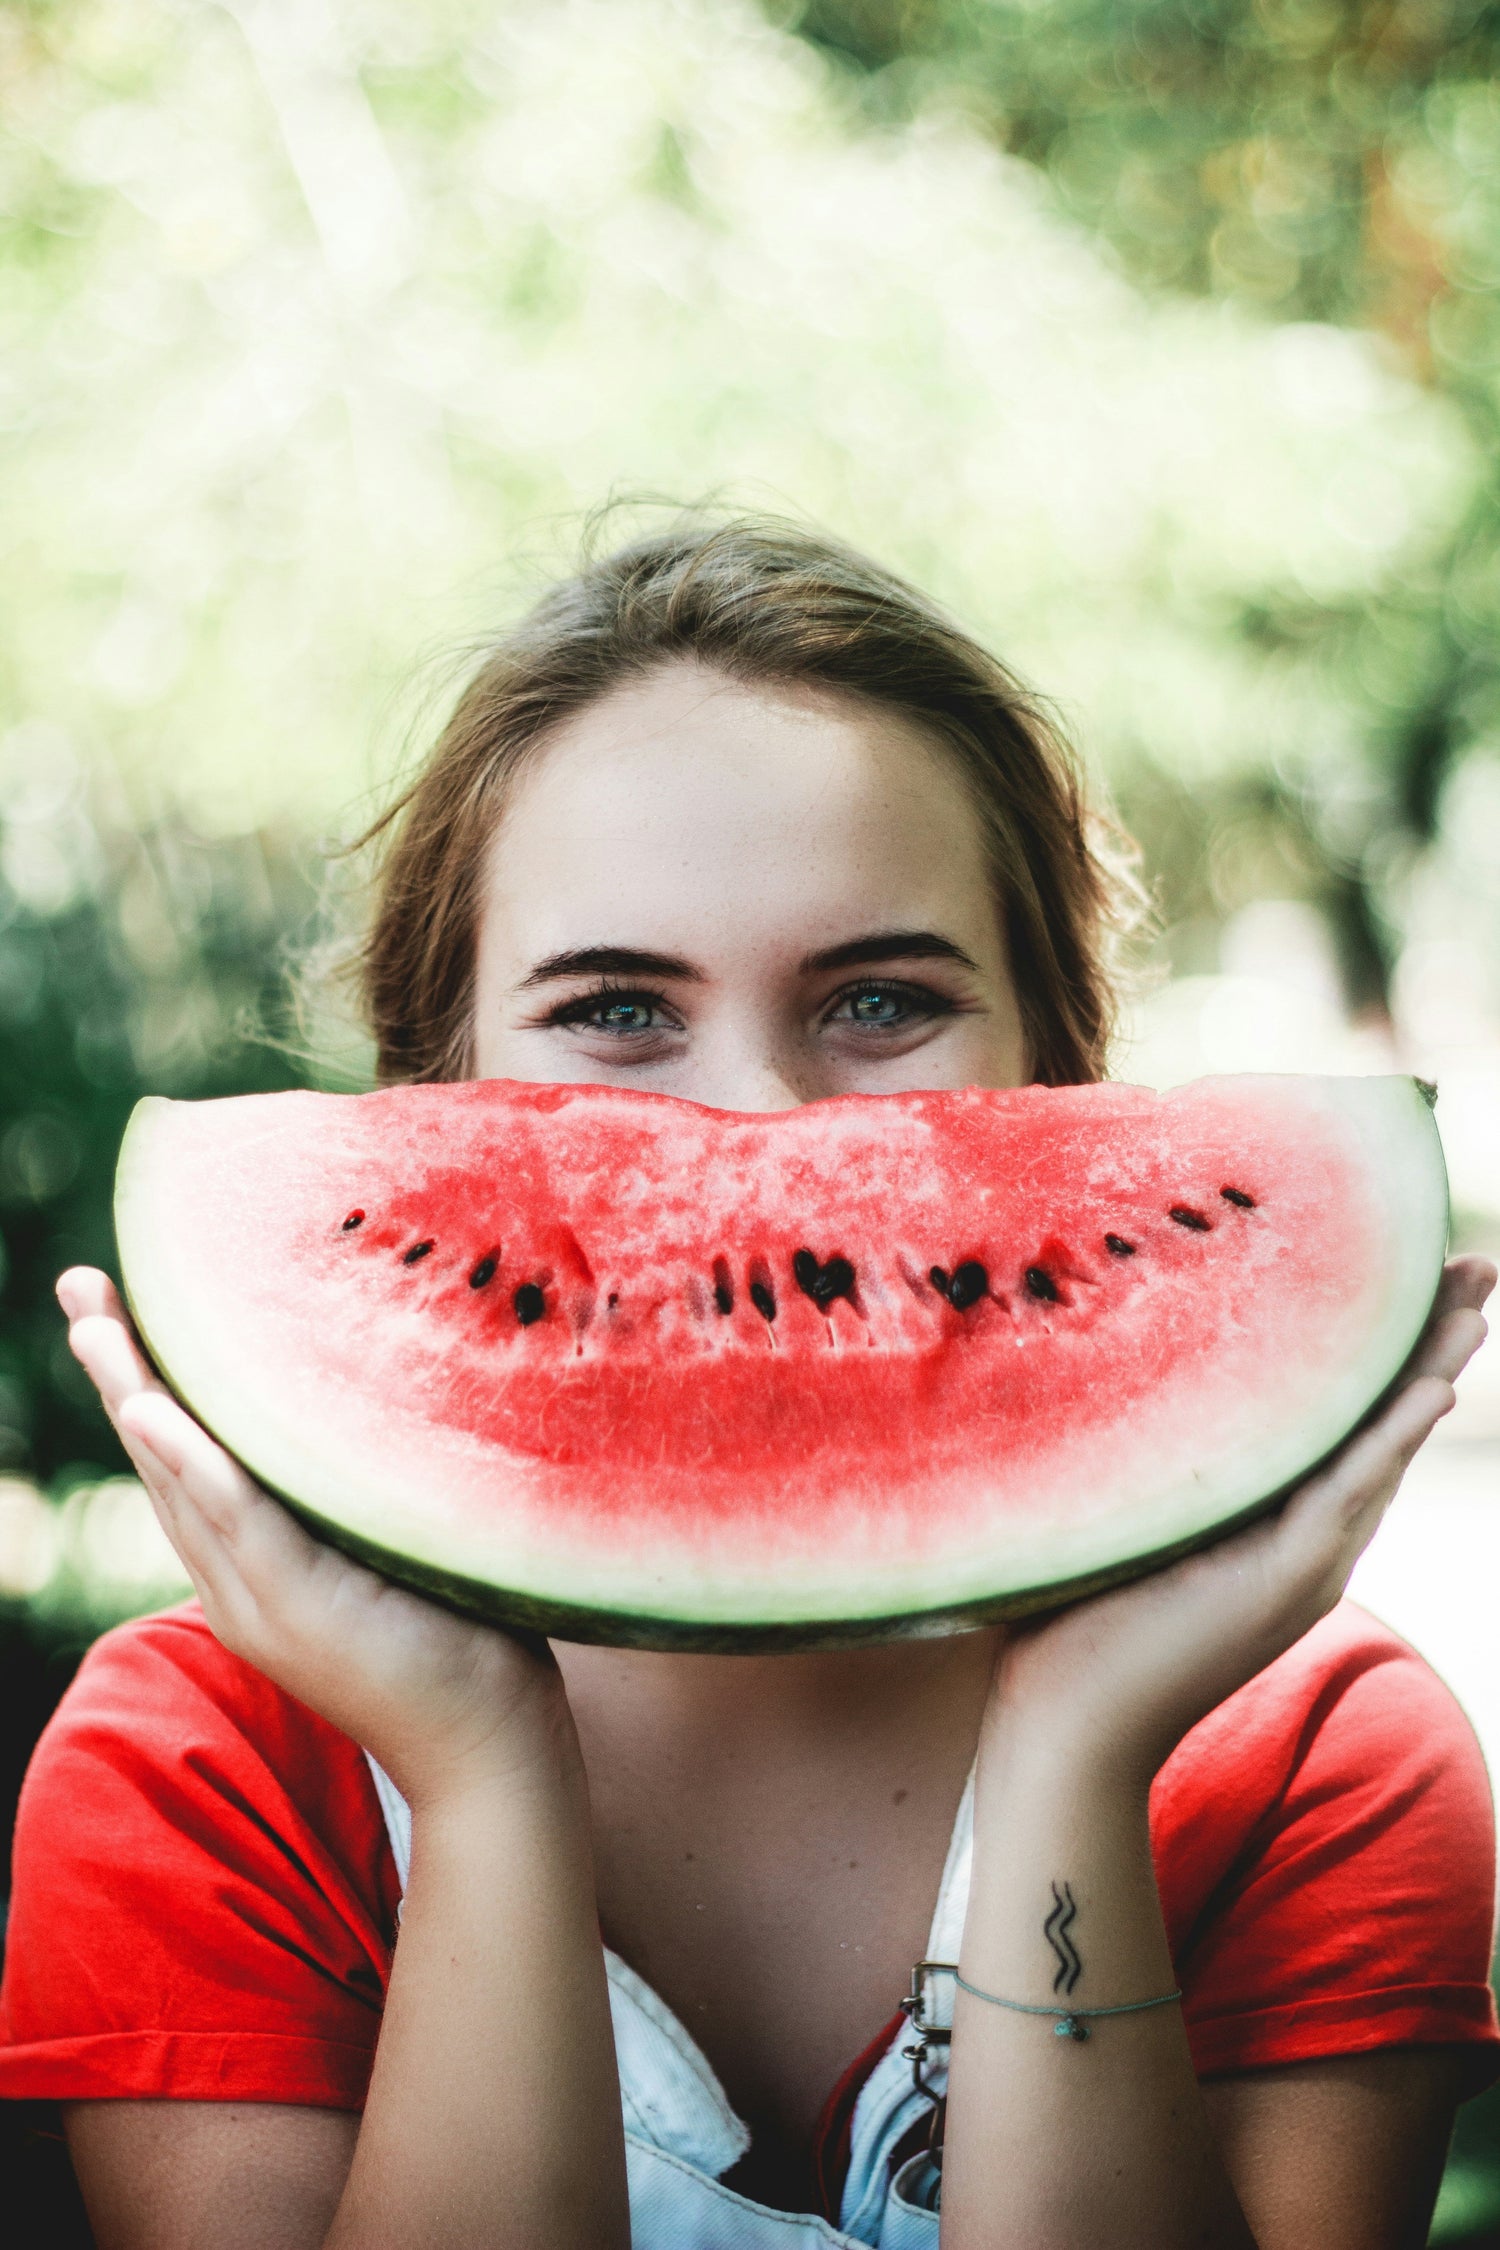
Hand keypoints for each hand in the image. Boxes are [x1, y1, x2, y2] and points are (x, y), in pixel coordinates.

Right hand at [57, 1267, 571, 1807]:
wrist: (487, 1748)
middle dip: (118, 1371)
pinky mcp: (300, 1609)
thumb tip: (378, 1393)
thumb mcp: (393, 1546)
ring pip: (182, 1482)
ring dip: (135, 1397)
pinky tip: (155, 1412)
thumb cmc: (462, 1637)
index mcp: (254, 1568)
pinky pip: (236, 1521)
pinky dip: (192, 1464)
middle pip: (162, 1460)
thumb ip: (360, 1489)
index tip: (117, 1306)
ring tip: (96, 1325)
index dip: (146, 1383)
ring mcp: (261, 1601)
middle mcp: (238, 1583)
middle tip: (80, 1286)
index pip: (185, 1461)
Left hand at [987, 1254, 1495, 1785]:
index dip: (1385, 1350)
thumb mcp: (1124, 1516)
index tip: (1415, 1273)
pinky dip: (1390, 1438)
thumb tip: (1102, 1357)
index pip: (1347, 1420)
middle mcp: (1306, 1540)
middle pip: (1384, 1423)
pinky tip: (1432, 1386)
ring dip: (1431, 1369)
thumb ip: (1145, 1457)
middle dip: (1432, 1342)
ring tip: (1474, 1302)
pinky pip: (1347, 1495)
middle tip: (1477, 1265)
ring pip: (1383, 1449)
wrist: (1067, 1730)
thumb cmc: (1070, 1624)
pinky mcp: (1284, 1581)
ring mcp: (1304, 1563)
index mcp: (1275, 1523)